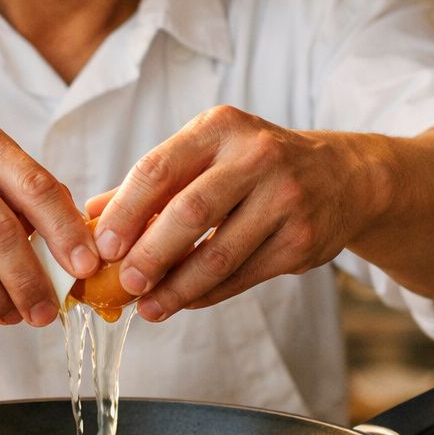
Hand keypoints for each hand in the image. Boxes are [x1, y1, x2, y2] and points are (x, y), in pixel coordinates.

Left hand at [85, 105, 370, 321]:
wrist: (343, 177)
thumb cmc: (256, 166)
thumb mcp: (208, 154)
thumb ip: (152, 183)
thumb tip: (90, 216)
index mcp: (221, 127)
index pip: (159, 168)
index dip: (125, 212)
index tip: (100, 246)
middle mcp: (256, 157)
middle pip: (190, 212)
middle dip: (150, 254)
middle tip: (122, 284)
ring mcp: (285, 199)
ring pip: (220, 254)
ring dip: (177, 287)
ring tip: (147, 307)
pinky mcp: (301, 240)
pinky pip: (244, 275)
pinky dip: (208, 294)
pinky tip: (183, 302)